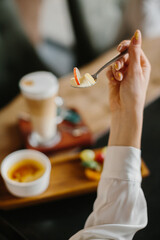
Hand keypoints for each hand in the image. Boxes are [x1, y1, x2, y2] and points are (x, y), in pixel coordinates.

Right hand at [107, 30, 150, 147]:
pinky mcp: (115, 79)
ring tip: (118, 78)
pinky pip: (110, 71)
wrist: (124, 109)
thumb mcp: (135, 71)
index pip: (134, 48)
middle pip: (123, 55)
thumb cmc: (133, 93)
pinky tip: (114, 82)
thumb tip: (137, 32)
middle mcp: (133, 68)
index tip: (119, 49)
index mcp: (142, 65)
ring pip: (115, 63)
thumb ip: (134, 52)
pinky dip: (111, 75)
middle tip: (119, 68)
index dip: (126, 46)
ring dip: (115, 69)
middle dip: (119, 61)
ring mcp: (123, 74)